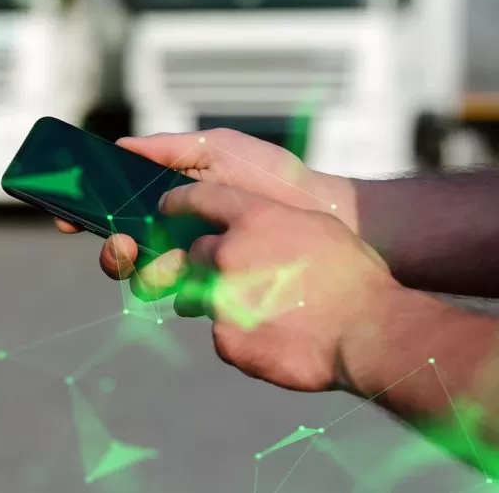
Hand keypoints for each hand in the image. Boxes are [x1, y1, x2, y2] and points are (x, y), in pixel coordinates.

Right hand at [55, 129, 357, 291]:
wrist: (323, 215)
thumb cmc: (273, 176)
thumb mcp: (218, 148)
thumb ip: (168, 149)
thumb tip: (120, 147)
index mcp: (168, 198)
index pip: (115, 206)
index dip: (84, 211)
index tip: (62, 214)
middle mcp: (174, 233)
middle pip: (121, 246)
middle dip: (111, 248)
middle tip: (121, 243)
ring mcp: (193, 263)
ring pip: (143, 277)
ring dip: (139, 271)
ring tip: (161, 262)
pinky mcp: (215, 290)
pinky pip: (179, 299)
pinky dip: (176, 293)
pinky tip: (188, 283)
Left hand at [152, 181, 400, 392]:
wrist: (370, 333)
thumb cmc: (354, 278)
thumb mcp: (317, 229)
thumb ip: (273, 224)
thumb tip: (253, 231)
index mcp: (253, 218)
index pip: (198, 198)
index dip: (179, 202)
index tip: (167, 207)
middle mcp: (228, 253)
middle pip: (197, 253)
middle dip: (212, 264)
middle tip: (241, 279)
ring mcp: (221, 298)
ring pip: (202, 295)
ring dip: (222, 301)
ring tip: (264, 312)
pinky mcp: (225, 338)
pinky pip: (221, 334)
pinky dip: (242, 337)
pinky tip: (276, 339)